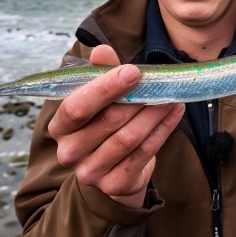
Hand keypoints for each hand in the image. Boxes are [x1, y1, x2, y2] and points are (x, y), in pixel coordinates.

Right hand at [48, 45, 184, 207]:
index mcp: (60, 126)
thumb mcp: (100, 96)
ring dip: (154, 114)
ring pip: (129, 137)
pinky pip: (144, 153)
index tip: (132, 71)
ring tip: (171, 96)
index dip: (105, 88)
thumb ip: (100, 72)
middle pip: (108, 121)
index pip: (77, 106)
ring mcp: (90, 172)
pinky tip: (175, 113)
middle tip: (159, 82)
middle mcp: (69, 152)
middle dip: (137, 99)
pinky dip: (163, 130)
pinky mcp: (114, 185)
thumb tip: (102, 51)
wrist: (113, 168)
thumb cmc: (105, 121)